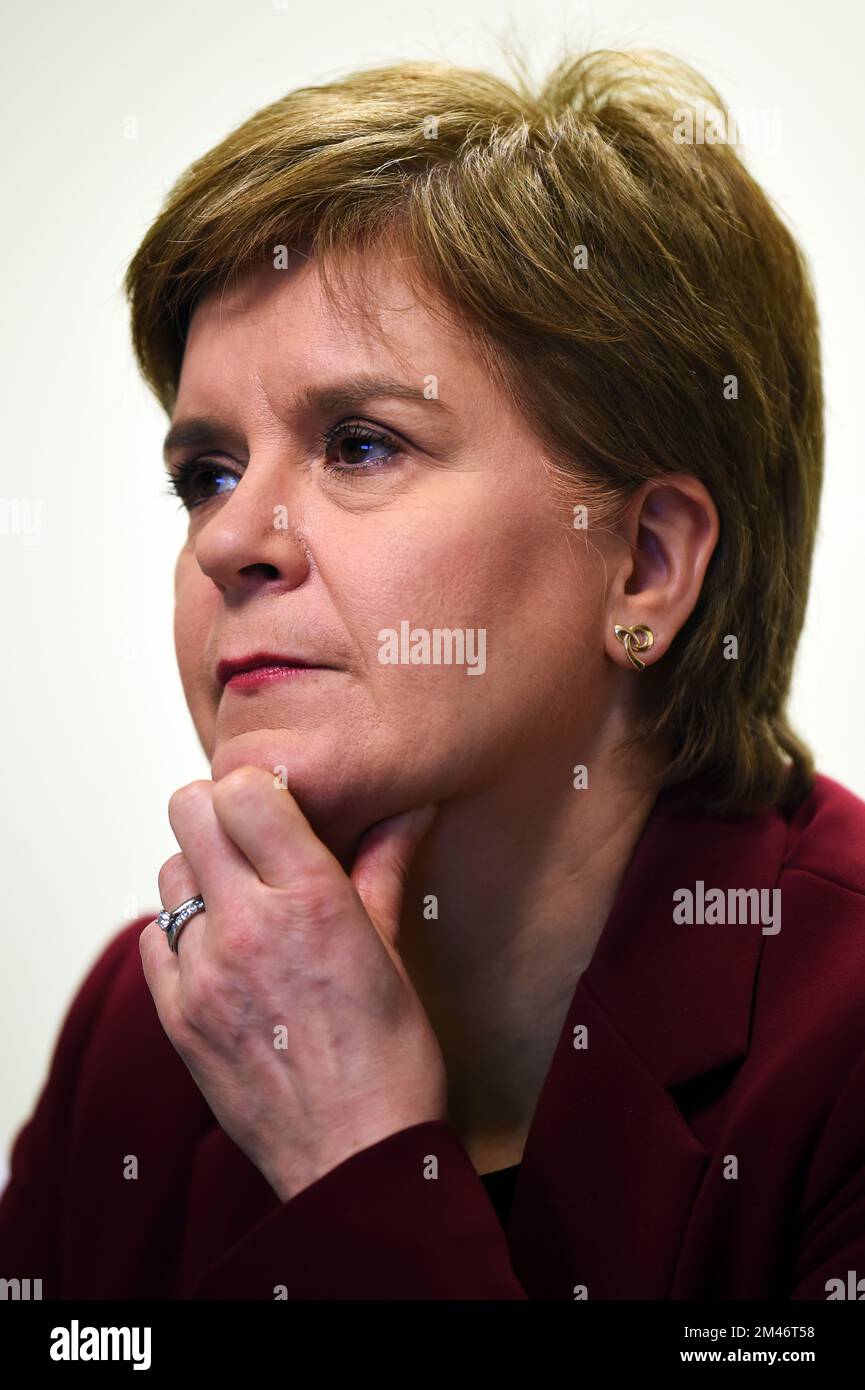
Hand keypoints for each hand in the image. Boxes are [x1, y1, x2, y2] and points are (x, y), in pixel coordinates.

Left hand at [139, 766, 445, 1201]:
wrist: (353, 1157)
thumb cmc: (390, 1059)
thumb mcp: (392, 950)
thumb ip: (384, 865)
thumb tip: (410, 806)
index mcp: (311, 899)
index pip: (244, 790)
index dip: (259, 790)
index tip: (279, 809)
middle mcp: (248, 924)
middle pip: (189, 811)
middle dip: (219, 816)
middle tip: (251, 844)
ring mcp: (203, 971)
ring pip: (169, 872)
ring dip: (201, 875)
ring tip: (243, 906)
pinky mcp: (175, 1014)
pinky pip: (155, 936)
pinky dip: (182, 933)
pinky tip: (223, 956)